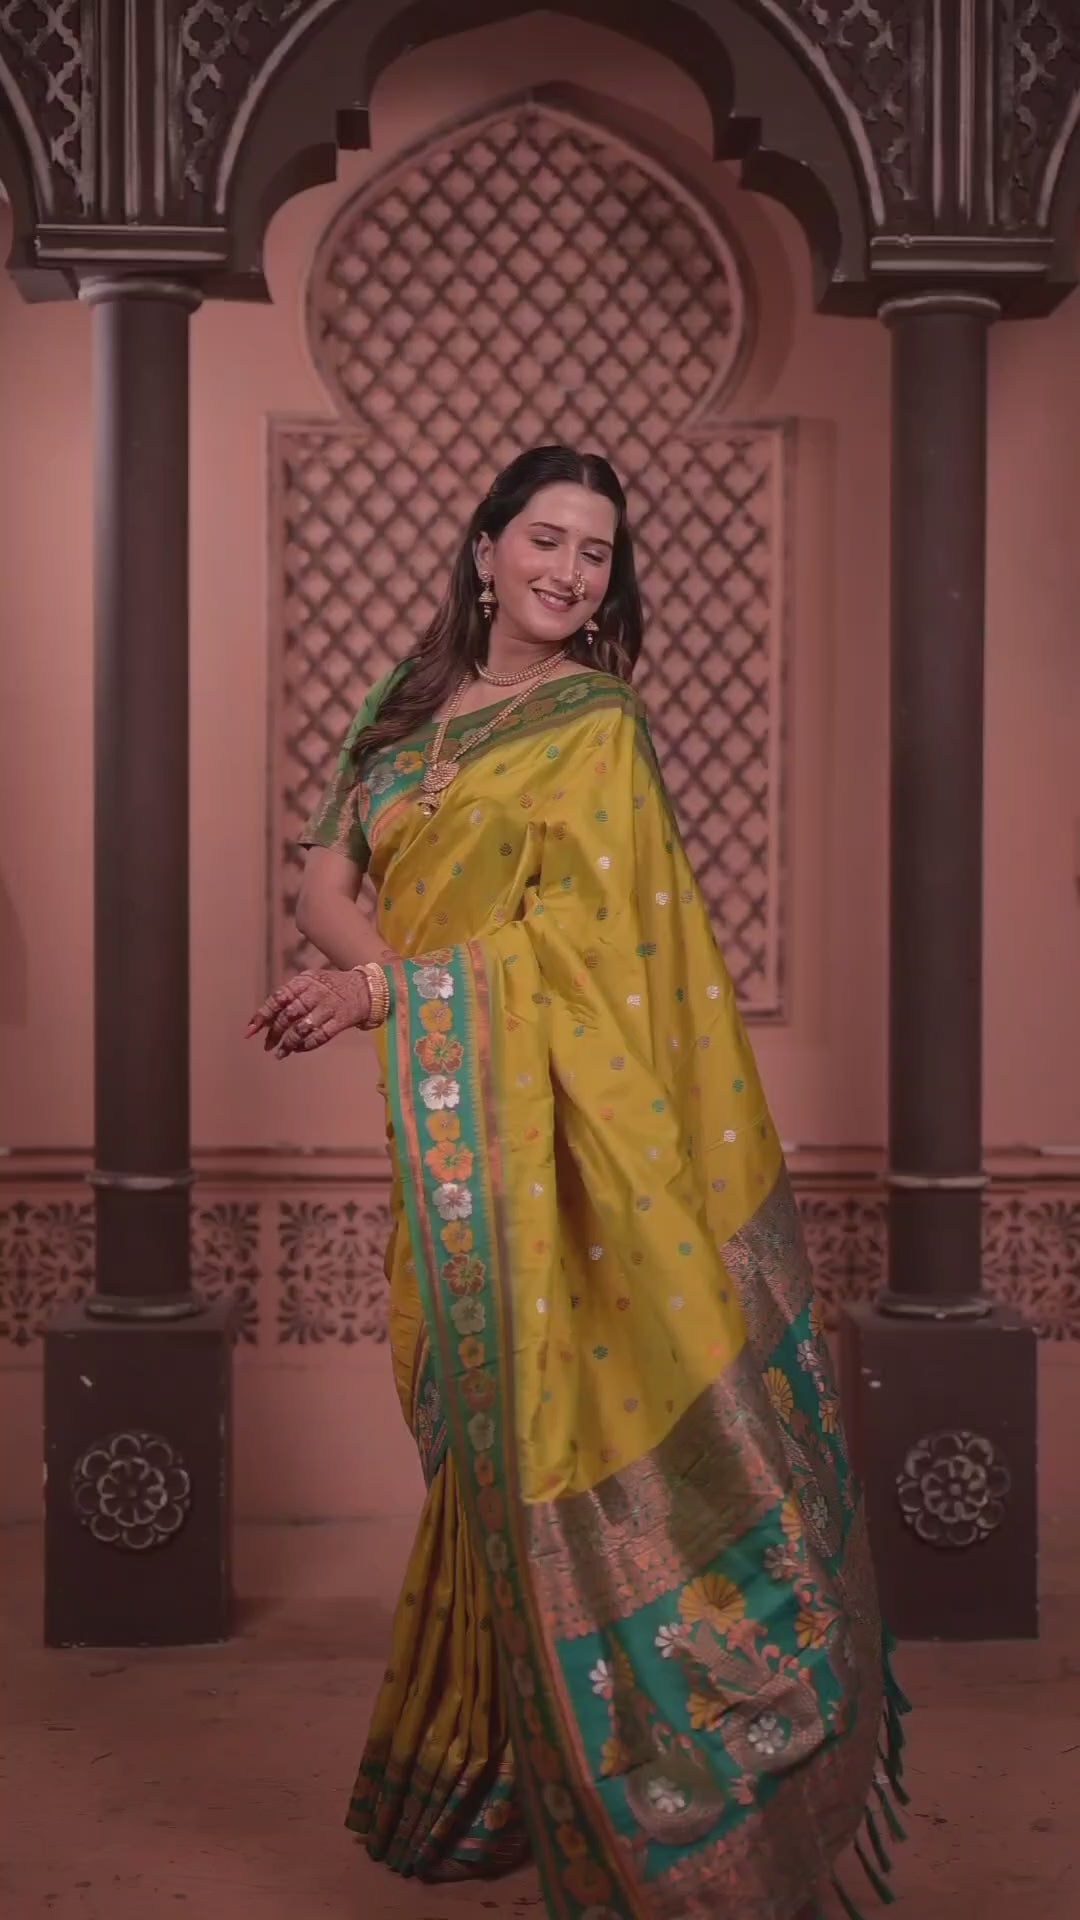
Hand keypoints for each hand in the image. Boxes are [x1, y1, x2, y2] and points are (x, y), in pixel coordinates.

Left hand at [245, 967, 372, 1057]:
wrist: (366, 988)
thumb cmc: (330, 987)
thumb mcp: (310, 982)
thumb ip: (289, 997)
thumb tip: (266, 1020)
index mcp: (304, 981)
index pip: (278, 998)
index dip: (262, 1016)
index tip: (250, 1032)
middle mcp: (315, 992)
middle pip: (288, 1015)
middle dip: (275, 1033)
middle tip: (267, 1045)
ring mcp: (329, 1006)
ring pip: (302, 1028)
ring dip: (289, 1043)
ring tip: (281, 1052)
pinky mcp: (341, 1020)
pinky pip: (320, 1036)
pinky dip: (307, 1045)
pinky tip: (299, 1049)